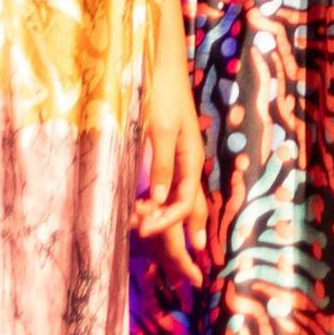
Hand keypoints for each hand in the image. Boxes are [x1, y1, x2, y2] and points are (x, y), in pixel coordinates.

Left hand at [133, 68, 212, 288]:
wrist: (161, 61)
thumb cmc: (160, 92)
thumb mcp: (157, 130)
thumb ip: (160, 167)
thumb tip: (159, 203)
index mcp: (189, 159)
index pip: (181, 204)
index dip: (164, 223)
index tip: (142, 232)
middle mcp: (189, 162)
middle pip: (191, 208)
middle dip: (188, 238)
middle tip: (190, 273)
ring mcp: (183, 157)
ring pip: (186, 200)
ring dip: (181, 226)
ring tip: (184, 253)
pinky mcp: (173, 150)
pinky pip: (178, 188)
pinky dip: (174, 207)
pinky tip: (165, 215)